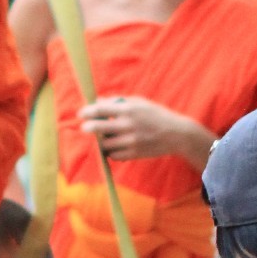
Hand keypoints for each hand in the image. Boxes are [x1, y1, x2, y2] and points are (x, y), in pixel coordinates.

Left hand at [78, 95, 213, 165]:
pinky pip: (114, 155)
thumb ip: (118, 102)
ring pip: (105, 144)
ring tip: (106, 137)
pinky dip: (111, 152)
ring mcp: (131, 141)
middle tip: (84, 127)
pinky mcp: (134, 153)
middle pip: (99, 127)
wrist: (176, 134)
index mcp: (129, 109)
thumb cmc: (155, 115)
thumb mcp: (140, 103)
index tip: (81, 114)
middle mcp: (128, 125)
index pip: (102, 109)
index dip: (88, 111)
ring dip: (102, 141)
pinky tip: (115, 147)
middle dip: (88, 127)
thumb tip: (98, 102)